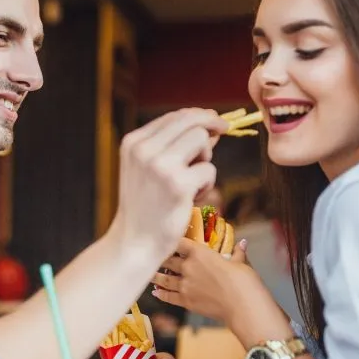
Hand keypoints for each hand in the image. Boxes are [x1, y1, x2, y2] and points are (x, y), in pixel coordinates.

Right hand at [108, 109, 227, 265]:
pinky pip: (209, 170)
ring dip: (206, 159)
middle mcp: (144, 149)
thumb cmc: (145, 206)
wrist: (134, 242)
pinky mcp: (179, 185)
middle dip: (211, 125)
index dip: (199, 116)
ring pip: (202, 139)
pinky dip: (207, 185)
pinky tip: (193, 199)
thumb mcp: (148, 169)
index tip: (215, 123)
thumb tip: (211, 127)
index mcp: (133, 142)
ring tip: (193, 182)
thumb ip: (173, 146)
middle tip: (224, 131)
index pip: (174, 116)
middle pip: (191, 121)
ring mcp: (161, 166)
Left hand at [152, 238, 291, 343]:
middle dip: (161, 259)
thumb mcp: (241, 263)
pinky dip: (161, 294)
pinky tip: (156, 293)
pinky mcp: (186, 301)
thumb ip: (237, 253)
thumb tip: (242, 243)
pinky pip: (168, 296)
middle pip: (168, 260)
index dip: (171, 240)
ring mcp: (185, 285)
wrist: (243, 306)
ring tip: (149, 274)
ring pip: (164, 279)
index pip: (179, 242)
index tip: (164, 239)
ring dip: (155, 276)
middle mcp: (187, 267)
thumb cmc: (244, 281)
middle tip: (153, 257)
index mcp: (199, 253)